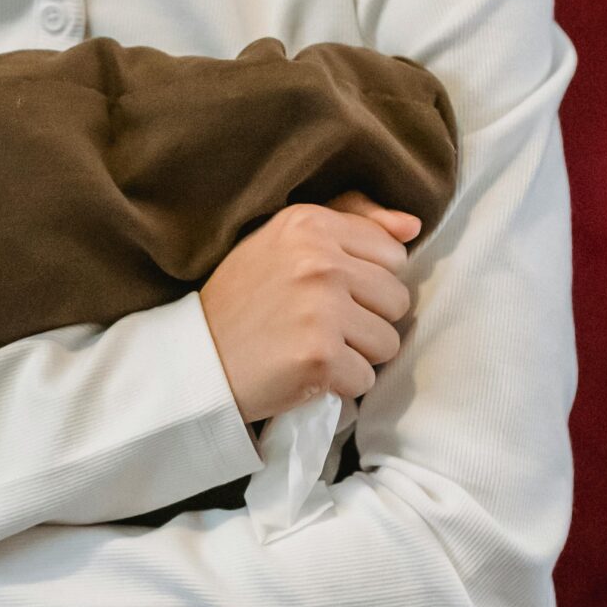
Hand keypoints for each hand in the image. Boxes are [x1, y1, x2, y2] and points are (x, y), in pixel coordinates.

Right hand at [197, 191, 421, 428]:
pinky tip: (305, 373)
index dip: (366, 281)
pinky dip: (340, 385)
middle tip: (319, 326)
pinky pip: (366, 379)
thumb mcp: (284, 242)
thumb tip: (413, 227)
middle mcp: (319, 260)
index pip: (392, 253)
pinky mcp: (320, 357)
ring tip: (313, 348)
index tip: (327, 292)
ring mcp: (321, 310)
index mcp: (309, 223)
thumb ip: (351, 221)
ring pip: (388, 342)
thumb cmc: (243, 300)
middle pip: (397, 299)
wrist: (193, 360)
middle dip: (366, 320)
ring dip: (357, 355)